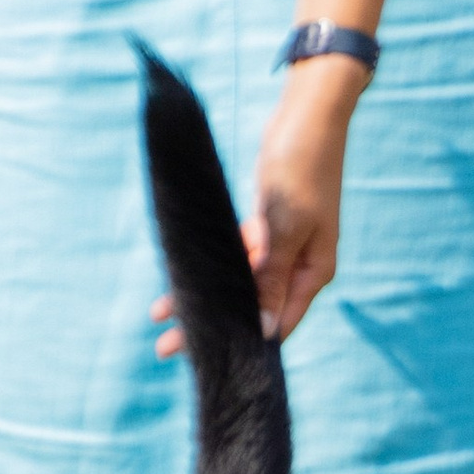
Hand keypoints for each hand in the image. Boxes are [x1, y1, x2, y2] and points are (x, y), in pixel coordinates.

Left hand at [151, 57, 362, 359]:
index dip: (242, 343)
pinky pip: (235, 255)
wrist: (306, 113)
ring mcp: (282, 244)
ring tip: (160, 317)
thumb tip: (263, 328)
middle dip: (210, 325)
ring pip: (238, 282)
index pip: (276, 323)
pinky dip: (210, 265)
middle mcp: (299, 264)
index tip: (206, 360)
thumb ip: (271, 277)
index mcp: (313, 271)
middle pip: (251, 306)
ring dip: (202, 295)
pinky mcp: (265, 225)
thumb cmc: (302, 164)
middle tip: (166, 349)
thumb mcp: (285, 225)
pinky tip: (180, 277)